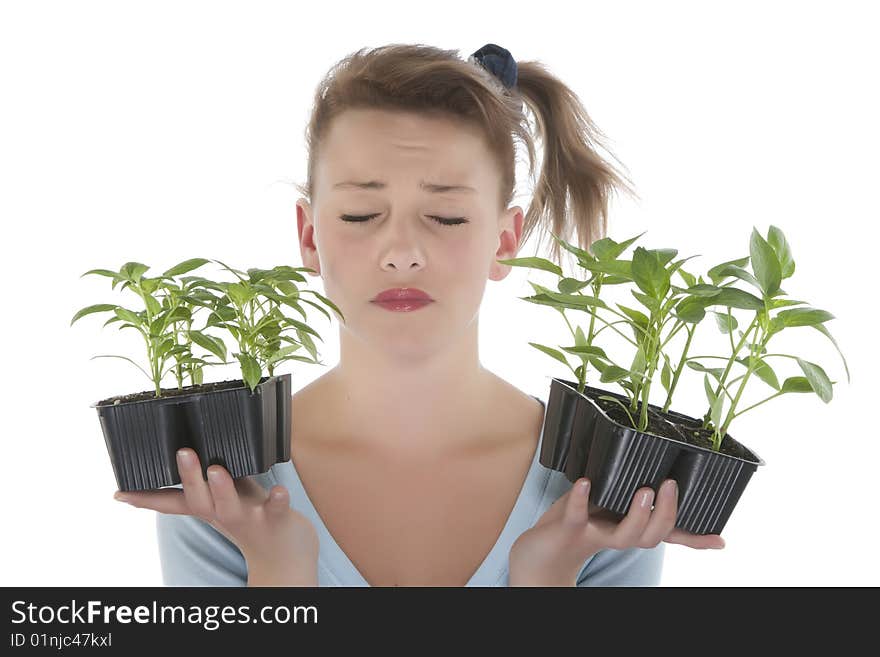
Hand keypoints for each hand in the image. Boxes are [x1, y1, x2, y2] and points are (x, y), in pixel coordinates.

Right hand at [113, 447, 319, 585]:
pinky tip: (279, 490)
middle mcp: (223, 515)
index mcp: (208, 507)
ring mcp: (248, 519)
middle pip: (198, 500)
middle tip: (182, 453)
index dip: (145, 498)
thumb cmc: (250, 516)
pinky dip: (277, 500)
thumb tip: (183, 449)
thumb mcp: (222, 497)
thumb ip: (205, 477)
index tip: (120, 492)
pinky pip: (276, 509)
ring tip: (216, 469)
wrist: (283, 555)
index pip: (171, 503)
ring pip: (230, 507)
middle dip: (189, 477)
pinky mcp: (275, 520)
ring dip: (222, 489)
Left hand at [508, 477, 724, 585]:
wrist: (537, 552)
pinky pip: (577, 515)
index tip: (721, 540)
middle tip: (670, 486)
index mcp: (629, 528)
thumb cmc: (575, 522)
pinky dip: (580, 499)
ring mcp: (595, 534)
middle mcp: (617, 536)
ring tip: (644, 491)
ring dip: (638, 515)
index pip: (668, 535)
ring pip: (626, 536)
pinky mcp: (569, 528)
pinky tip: (584, 483)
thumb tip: (651, 473)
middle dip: (666, 513)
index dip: (695, 538)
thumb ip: (625, 493)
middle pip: (653, 536)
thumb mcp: (605, 506)